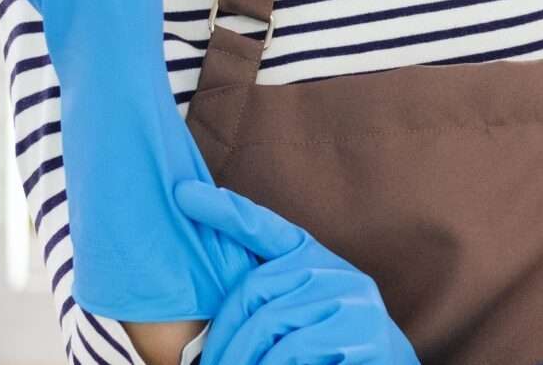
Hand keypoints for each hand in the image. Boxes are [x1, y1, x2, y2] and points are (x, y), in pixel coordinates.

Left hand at [175, 181, 418, 364]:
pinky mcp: (361, 327)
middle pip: (254, 288)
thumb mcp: (299, 311)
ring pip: (269, 322)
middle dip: (226, 337)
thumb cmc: (333, 344)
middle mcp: (331, 268)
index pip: (262, 228)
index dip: (224, 211)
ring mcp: (349, 295)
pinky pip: (294, 347)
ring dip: (244, 359)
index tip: (182, 193)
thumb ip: (268, 296)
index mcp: (311, 258)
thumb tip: (211, 313)